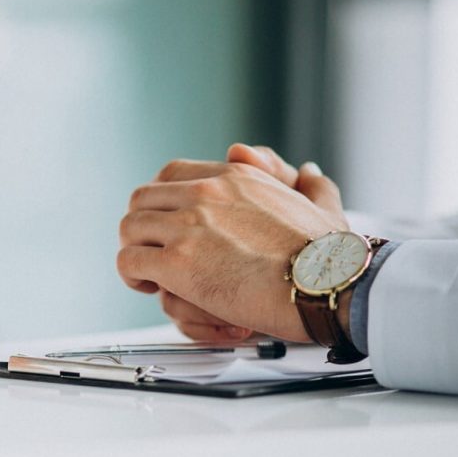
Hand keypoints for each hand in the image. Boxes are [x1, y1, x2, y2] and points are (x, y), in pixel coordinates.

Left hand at [118, 160, 347, 340]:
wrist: (326, 284)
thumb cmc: (327, 258)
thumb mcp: (322, 206)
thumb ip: (311, 185)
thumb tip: (307, 170)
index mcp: (236, 177)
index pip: (173, 174)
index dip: (161, 201)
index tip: (166, 223)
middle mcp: (207, 193)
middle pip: (143, 198)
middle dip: (143, 226)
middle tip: (153, 250)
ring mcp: (188, 226)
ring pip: (130, 227)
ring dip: (135, 250)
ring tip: (149, 272)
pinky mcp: (177, 262)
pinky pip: (130, 260)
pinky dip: (132, 275)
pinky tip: (147, 286)